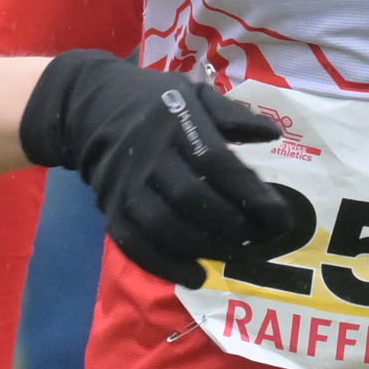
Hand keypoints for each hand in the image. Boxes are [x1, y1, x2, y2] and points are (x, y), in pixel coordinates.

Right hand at [17, 49, 310, 285]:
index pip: (216, 162)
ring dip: (204, 247)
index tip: (279, 217)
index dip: (250, 194)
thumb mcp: (194, 93)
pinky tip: (196, 276)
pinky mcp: (110, 208)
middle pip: (192, 198)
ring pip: (164, 226)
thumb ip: (233, 114)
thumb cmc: (155, 102)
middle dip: (232, 225)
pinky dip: (167, 265)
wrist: (89, 108)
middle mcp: (149, 154)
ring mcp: (125, 184)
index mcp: (176, 122)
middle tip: (259, 239)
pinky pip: (136, 244)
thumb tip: (271, 134)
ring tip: (233, 255)